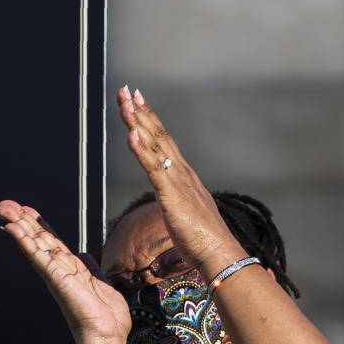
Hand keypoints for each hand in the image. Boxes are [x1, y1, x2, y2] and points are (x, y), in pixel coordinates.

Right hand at [0, 200, 130, 343]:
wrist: (106, 337)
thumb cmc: (106, 319)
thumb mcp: (101, 284)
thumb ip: (91, 269)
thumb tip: (85, 255)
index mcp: (70, 270)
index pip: (50, 241)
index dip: (37, 224)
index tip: (24, 209)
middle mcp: (58, 270)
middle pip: (37, 239)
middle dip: (21, 220)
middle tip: (3, 205)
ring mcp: (55, 274)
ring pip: (34, 243)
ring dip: (19, 225)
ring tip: (3, 209)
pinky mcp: (55, 278)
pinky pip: (37, 256)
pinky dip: (24, 241)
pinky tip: (13, 228)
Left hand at [117, 85, 245, 276]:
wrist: (219, 253)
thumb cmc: (203, 240)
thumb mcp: (186, 213)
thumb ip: (177, 201)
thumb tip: (172, 200)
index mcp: (184, 176)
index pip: (164, 141)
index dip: (150, 119)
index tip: (137, 100)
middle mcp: (182, 172)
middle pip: (158, 135)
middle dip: (140, 111)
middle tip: (126, 90)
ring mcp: (177, 181)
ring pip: (154, 145)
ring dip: (138, 122)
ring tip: (125, 102)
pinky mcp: (171, 195)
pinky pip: (153, 168)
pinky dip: (141, 150)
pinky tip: (131, 134)